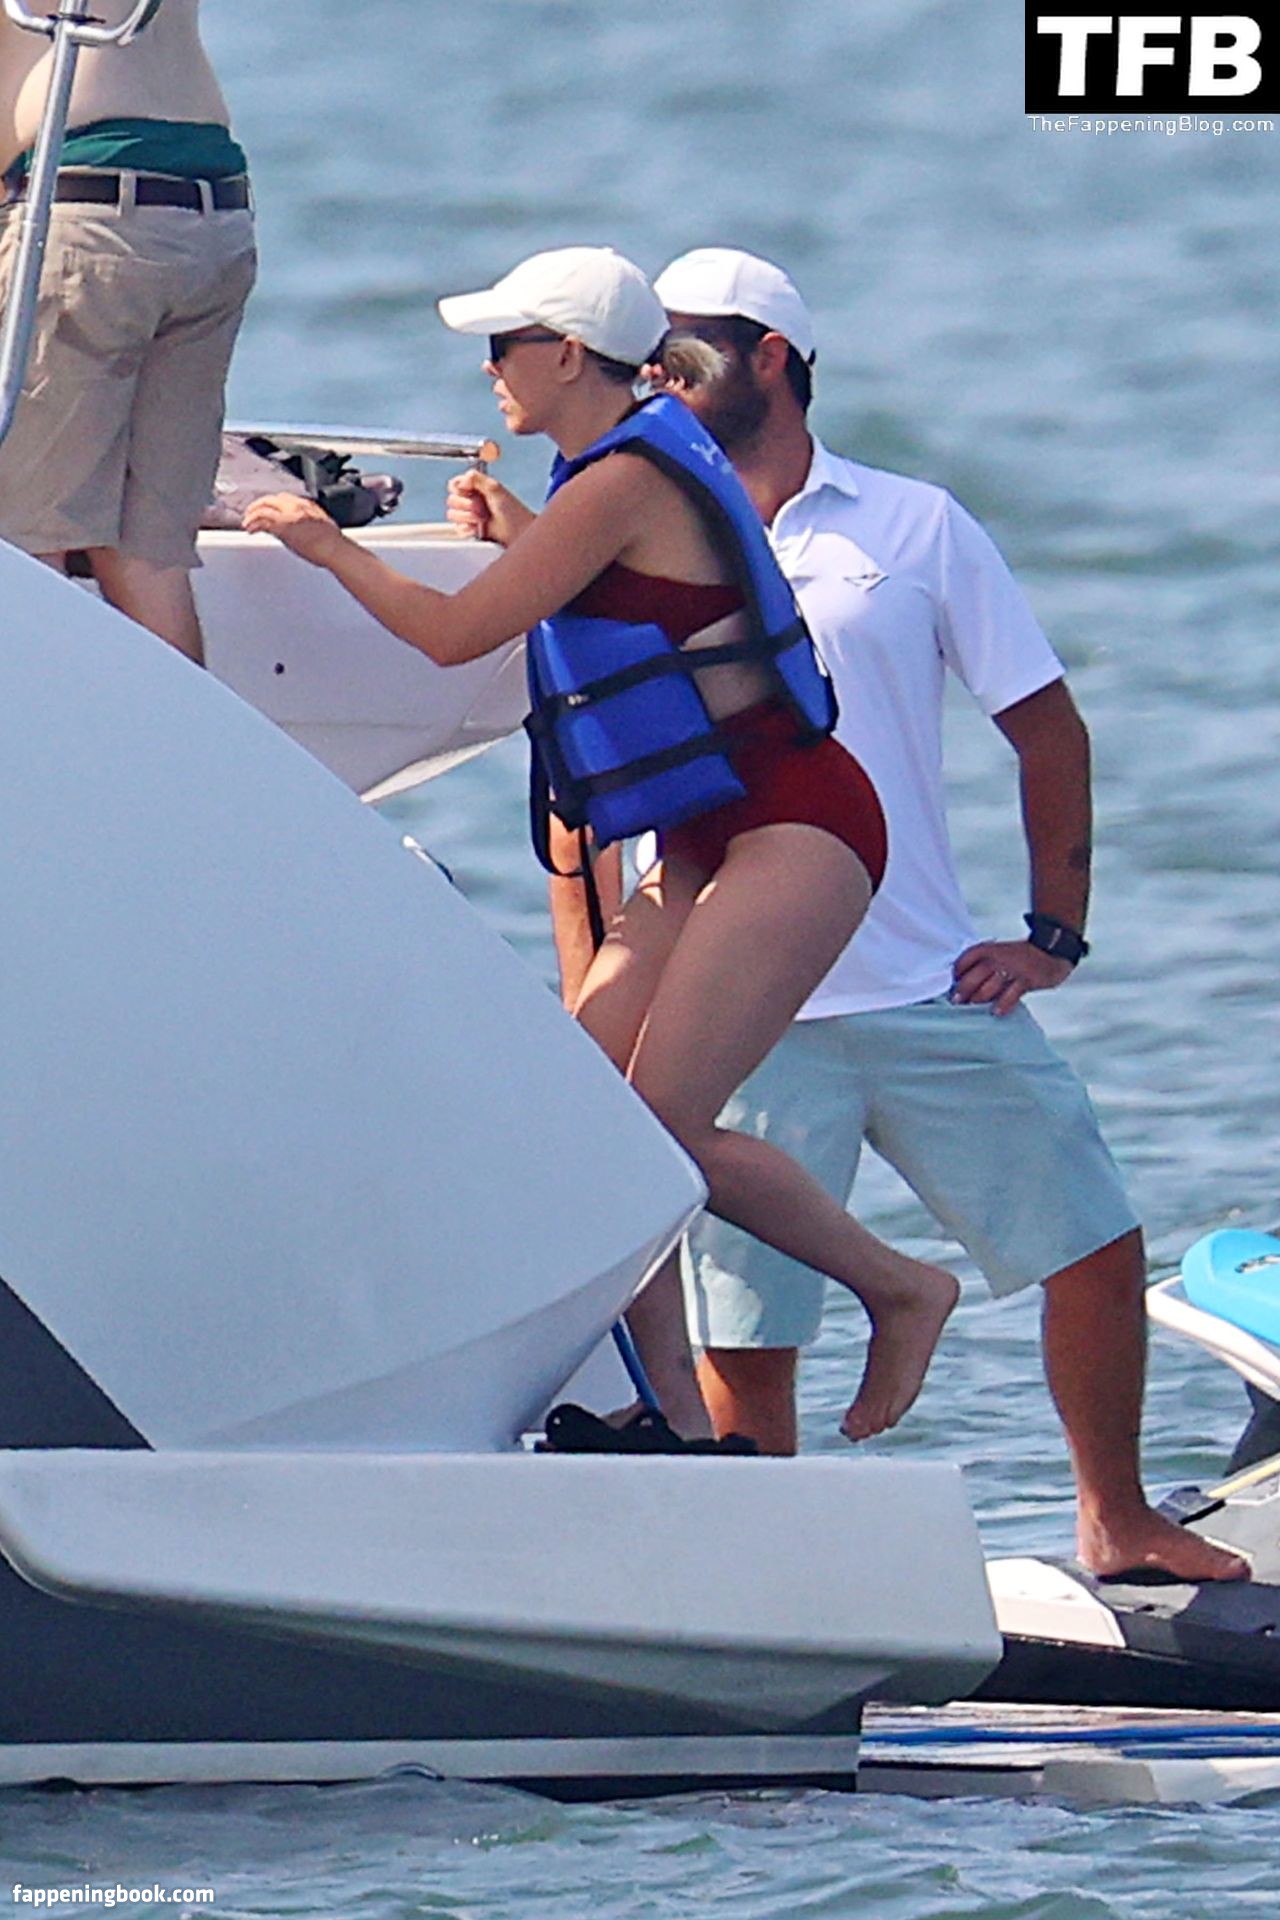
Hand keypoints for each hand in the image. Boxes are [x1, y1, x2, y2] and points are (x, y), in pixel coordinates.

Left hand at [243, 492, 344, 566]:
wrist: (335, 549)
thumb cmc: (331, 541)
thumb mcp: (320, 520)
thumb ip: (305, 516)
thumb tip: (295, 522)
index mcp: (304, 503)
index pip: (281, 498)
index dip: (270, 503)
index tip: (265, 508)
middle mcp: (295, 506)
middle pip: (269, 500)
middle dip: (257, 506)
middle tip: (250, 514)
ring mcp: (288, 515)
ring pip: (262, 509)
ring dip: (252, 516)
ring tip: (247, 523)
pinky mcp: (283, 527)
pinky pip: (262, 521)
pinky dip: (253, 524)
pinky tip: (250, 529)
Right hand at [445, 469, 532, 548]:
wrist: (517, 531)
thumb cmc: (511, 510)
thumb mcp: (495, 488)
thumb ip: (476, 478)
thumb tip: (461, 479)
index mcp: (475, 487)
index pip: (454, 484)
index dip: (458, 488)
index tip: (468, 491)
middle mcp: (470, 500)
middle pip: (451, 499)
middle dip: (466, 504)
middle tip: (481, 507)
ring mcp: (469, 516)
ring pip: (452, 514)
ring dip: (467, 517)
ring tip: (482, 519)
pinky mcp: (469, 530)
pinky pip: (457, 528)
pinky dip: (467, 528)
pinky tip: (477, 528)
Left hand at [950, 938, 1073, 1014]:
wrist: (1052, 950)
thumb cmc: (1021, 956)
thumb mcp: (1000, 952)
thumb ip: (983, 964)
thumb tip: (962, 983)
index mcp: (990, 949)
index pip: (966, 958)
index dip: (956, 971)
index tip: (950, 984)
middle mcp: (999, 957)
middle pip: (975, 975)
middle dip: (963, 990)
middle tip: (956, 1002)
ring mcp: (1013, 968)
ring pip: (990, 986)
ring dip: (979, 998)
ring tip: (971, 1008)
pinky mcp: (1027, 979)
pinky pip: (1011, 994)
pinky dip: (1002, 1004)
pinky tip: (995, 1012)